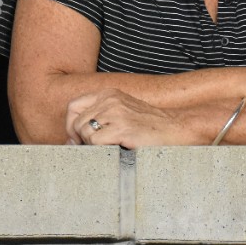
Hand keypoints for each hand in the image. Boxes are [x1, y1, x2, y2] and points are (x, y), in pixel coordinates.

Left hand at [66, 89, 198, 147]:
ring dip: (93, 146)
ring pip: (84, 133)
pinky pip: (96, 143)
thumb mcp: (121, 115)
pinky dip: (101, 151)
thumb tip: (68, 140)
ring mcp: (117, 112)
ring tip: (111, 148)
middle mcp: (110, 99)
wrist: (177, 130)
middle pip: (76, 122)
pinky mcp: (123, 128)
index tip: (79, 139)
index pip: (73, 106)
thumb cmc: (148, 128)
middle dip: (80, 140)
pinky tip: (117, 150)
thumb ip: (96, 121)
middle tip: (94, 149)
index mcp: (108, 94)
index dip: (71, 125)